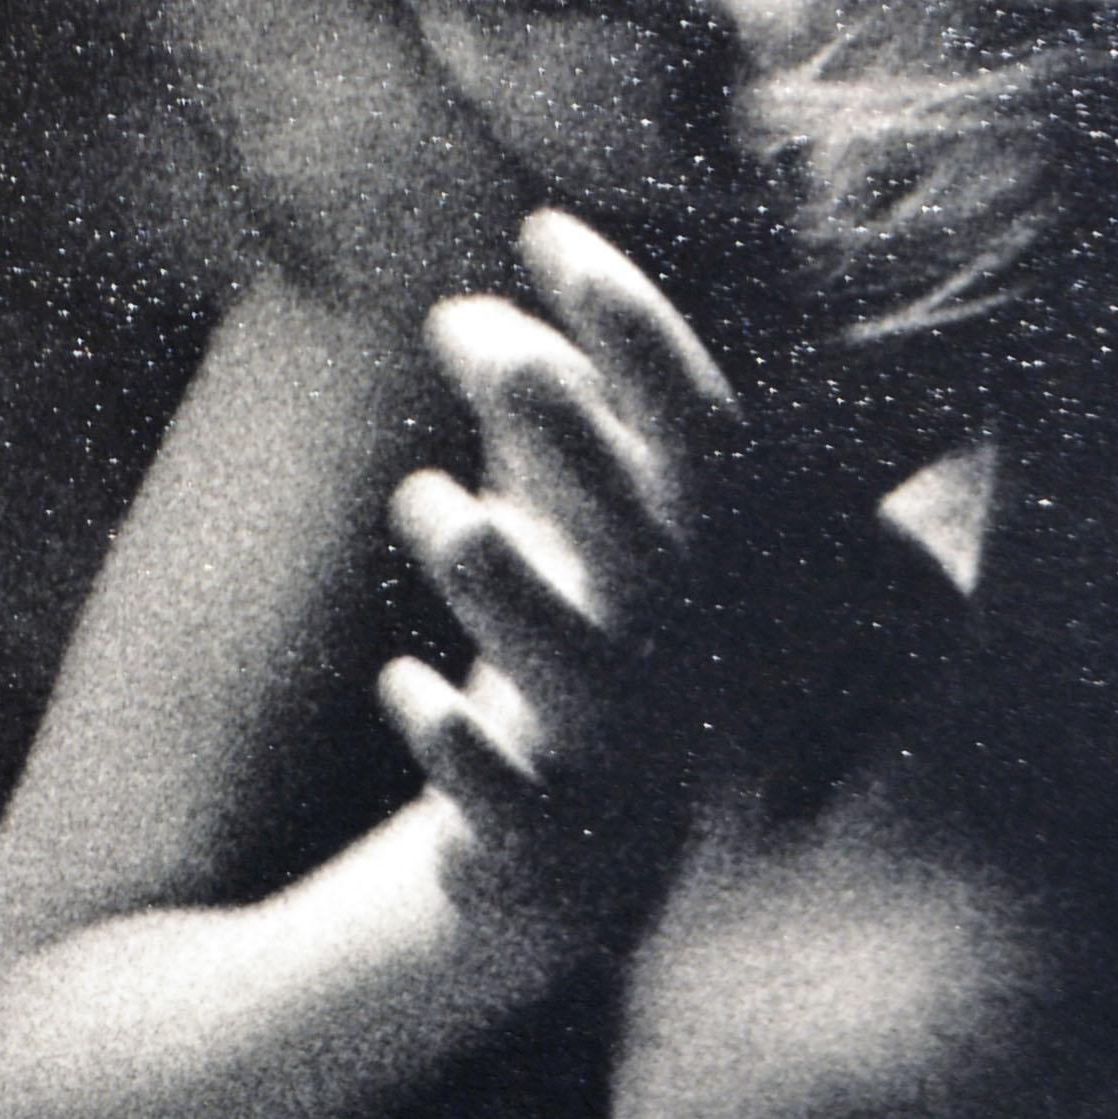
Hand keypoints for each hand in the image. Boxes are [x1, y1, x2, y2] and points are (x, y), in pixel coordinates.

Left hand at [376, 210, 739, 927]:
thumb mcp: (583, 561)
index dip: (632, 324)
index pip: (701, 426)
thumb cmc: (582, 683)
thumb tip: (484, 311)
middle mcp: (682, 667)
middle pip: (641, 533)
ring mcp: (624, 766)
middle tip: (459, 324)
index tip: (539, 228)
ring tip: (419, 498)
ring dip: (504, 584)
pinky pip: (513, 813)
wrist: (595, 890)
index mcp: (712, 584)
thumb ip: (550, 450)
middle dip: (561, 432)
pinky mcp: (548, 858)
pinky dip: (458, 751)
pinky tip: (405, 687)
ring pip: (573, 673)